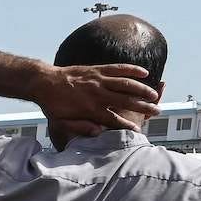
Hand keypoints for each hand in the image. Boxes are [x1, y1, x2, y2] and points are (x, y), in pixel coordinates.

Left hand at [35, 63, 162, 136]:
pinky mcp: (97, 69)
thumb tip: (98, 132)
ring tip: (154, 95)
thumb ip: (79, 128)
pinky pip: (119, 68)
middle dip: (143, 107)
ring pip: (126, 84)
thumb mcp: (61, 122)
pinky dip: (133, 69)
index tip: (138, 131)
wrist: (43, 82)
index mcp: (90, 109)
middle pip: (126, 101)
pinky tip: (145, 72)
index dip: (127, 126)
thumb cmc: (53, 105)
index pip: (114, 119)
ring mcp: (98, 79)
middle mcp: (97, 93)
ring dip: (142, 89)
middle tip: (157, 112)